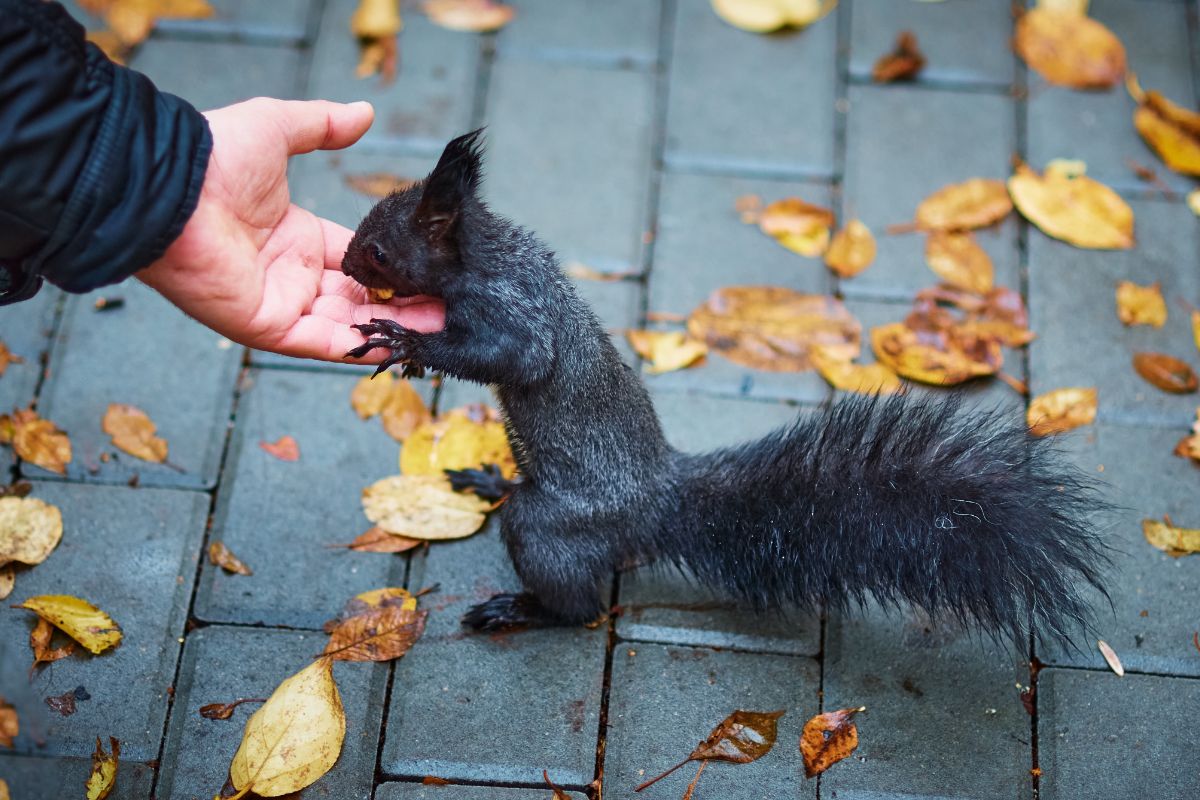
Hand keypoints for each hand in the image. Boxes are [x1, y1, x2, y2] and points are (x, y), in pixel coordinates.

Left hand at [138, 97, 444, 361]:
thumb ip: (322, 126)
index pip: (356, 259)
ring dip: (392, 328)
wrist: (170, 187)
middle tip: (447, 306)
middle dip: (404, 305)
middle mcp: (292, 274)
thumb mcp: (279, 128)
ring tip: (438, 326)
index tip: (431, 271)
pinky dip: (356, 346)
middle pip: (360, 298)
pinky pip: (320, 342)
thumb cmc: (215, 158)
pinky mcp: (267, 326)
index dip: (394, 268)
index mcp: (297, 237)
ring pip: (348, 323)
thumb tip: (364, 113)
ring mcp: (280, 303)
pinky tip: (396, 343)